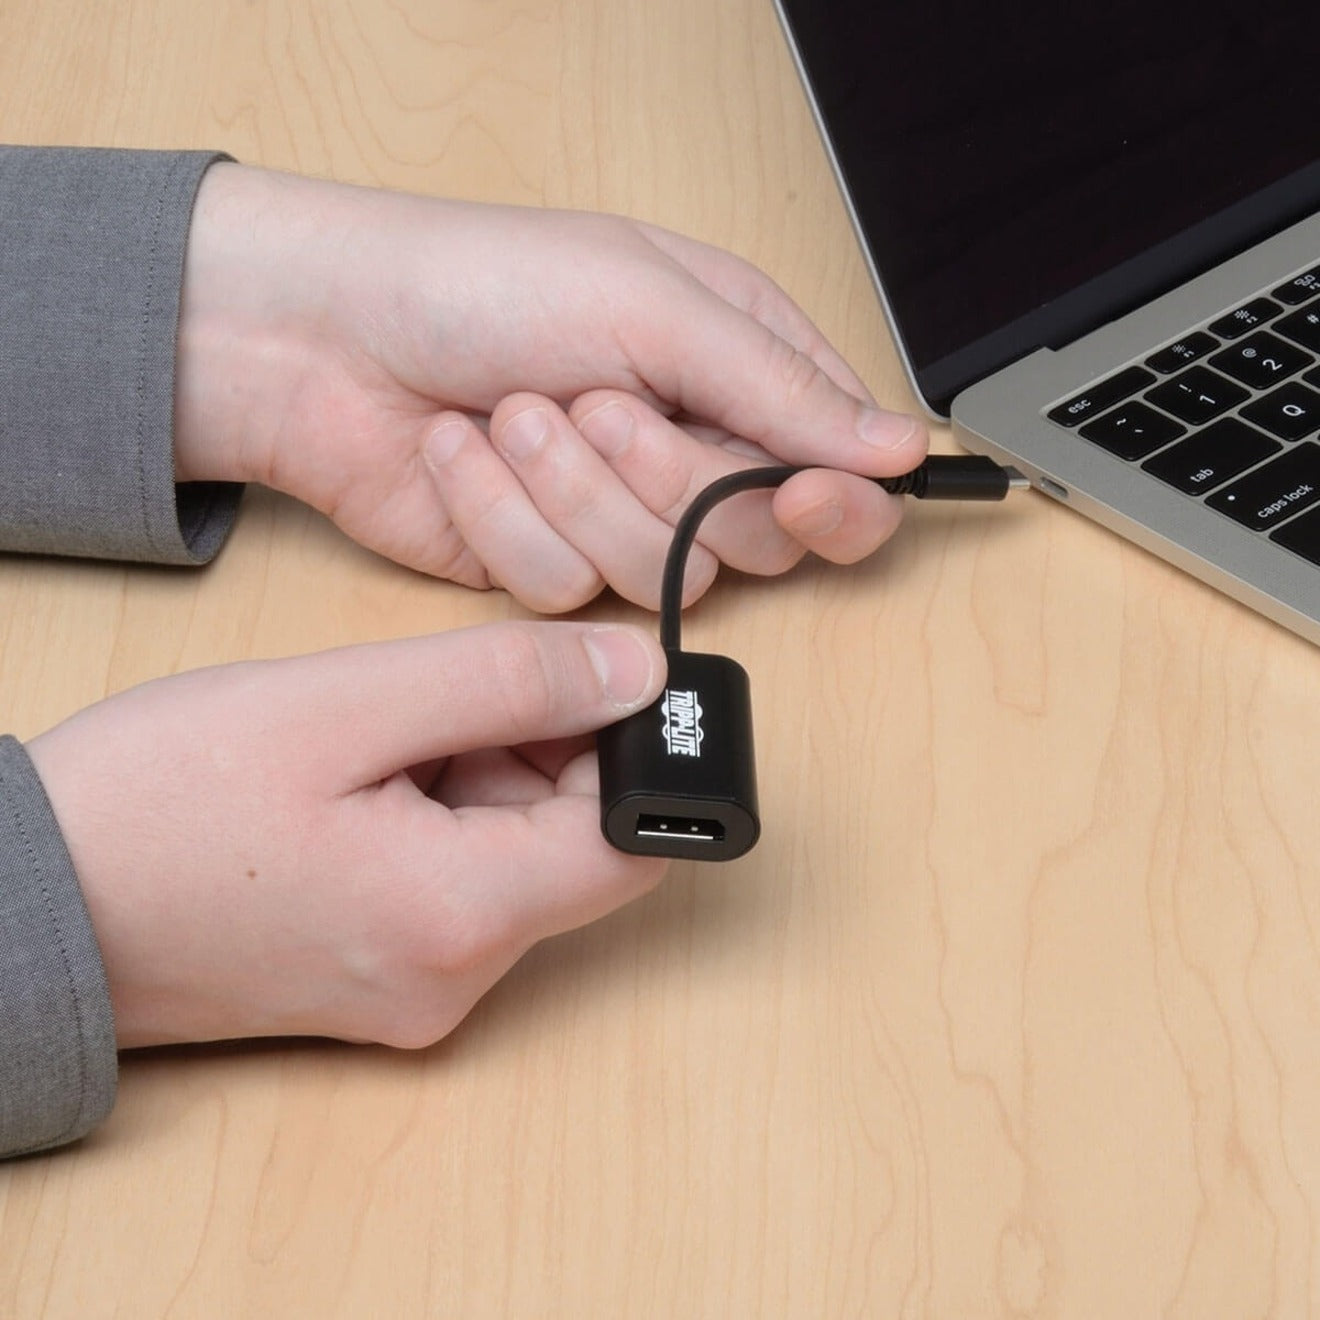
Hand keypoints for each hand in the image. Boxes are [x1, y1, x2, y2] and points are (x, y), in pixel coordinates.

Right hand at [26, 622, 666, 1048]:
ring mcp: (417, 990)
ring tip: (371, 738)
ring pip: (513, 858)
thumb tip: (637, 672)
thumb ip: (506, 682)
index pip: (634, 842)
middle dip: (535, 750)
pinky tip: (355, 781)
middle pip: (574, 847)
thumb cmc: (158, 799)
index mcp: (462, 918)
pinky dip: (436, 815)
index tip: (574, 681)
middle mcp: (456, 979)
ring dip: (478, 776)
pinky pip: (457, 885)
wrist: (26, 898)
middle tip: (433, 698)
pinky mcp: (380, 979)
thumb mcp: (342, 704)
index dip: (628, 749)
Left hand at [173, 164, 927, 611]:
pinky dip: (507, 521)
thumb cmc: (480, 281)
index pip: (842, 469)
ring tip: (513, 416)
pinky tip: (464, 455)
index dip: (837, 501)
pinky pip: (565, 588)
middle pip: (754, 536)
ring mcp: (615, 516)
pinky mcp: (544, 564)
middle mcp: (686, 452)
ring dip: (575, 493)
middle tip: (600, 405)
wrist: (324, 337)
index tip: (804, 495)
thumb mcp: (650, 303)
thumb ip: (780, 388)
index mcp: (735, 367)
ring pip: (659, 572)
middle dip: (668, 477)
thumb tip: (897, 450)